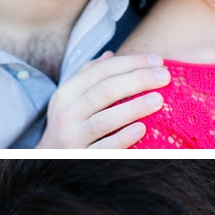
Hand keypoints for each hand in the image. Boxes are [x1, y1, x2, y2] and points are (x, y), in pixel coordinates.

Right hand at [37, 52, 169, 148]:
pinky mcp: (81, 158)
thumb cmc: (68, 124)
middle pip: (106, 91)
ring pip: (105, 119)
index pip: (102, 71)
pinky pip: (105, 148)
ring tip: (158, 100)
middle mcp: (67, 113)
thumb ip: (88, 76)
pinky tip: (141, 129)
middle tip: (165, 77)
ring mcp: (73, 137)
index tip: (157, 61)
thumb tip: (111, 55)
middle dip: (138, 80)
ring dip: (134, 108)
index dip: (131, 63)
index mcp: (66, 93)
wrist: (49, 160)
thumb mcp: (70, 98)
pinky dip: (123, 138)